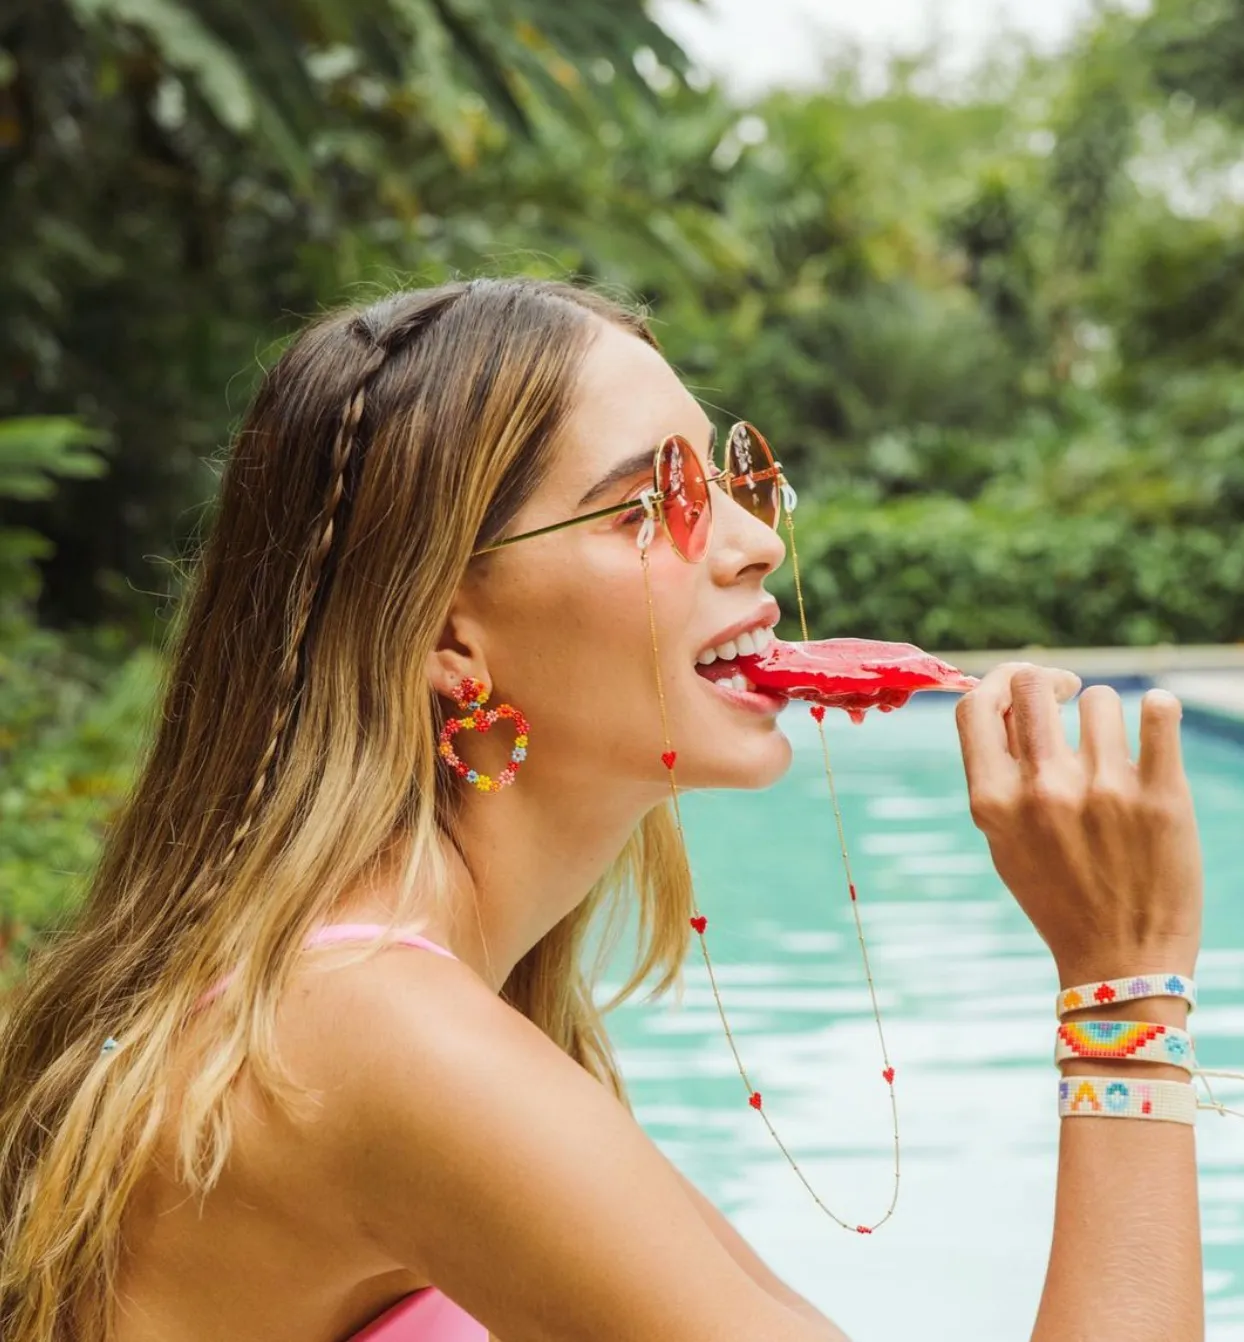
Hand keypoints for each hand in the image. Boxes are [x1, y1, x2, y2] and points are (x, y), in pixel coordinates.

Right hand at [955, 663, 1202, 984]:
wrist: (1121, 963)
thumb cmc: (1058, 895)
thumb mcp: (1003, 840)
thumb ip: (998, 776)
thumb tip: (1005, 700)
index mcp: (993, 803)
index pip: (976, 706)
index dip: (999, 681)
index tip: (1025, 688)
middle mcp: (1042, 790)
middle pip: (1031, 684)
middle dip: (1050, 682)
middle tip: (1070, 696)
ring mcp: (1102, 790)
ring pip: (1100, 698)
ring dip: (1106, 714)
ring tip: (1115, 750)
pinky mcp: (1161, 796)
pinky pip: (1160, 712)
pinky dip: (1161, 710)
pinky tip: (1157, 724)